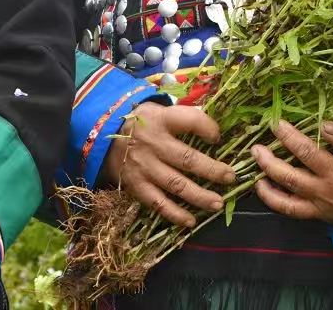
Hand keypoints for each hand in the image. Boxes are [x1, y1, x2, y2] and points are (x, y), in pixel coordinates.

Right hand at [103, 101, 237, 227]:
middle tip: (230, 177)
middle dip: (212, 170)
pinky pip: (158, 203)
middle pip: (187, 159)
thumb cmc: (139, 123)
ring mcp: (144, 167)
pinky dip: (175, 214)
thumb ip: (182, 118)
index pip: (190, 121)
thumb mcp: (157, 111)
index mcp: (160, 120)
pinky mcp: (136, 185)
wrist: (101, 137)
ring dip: (200, 196)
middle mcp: (153, 143)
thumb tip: (213, 127)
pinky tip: (191, 221)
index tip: (218, 137)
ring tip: (218, 204)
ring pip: (176, 185)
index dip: (208, 128)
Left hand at [251, 119, 332, 223]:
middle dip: (268, 162)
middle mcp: (328, 194)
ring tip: (255, 177)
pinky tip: (271, 191)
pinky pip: (297, 213)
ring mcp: (325, 209)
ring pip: (288, 205)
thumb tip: (322, 125)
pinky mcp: (325, 217)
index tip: (274, 123)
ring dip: (268, 191)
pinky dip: (281, 203)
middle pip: (289, 178)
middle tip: (255, 149)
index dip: (287, 136)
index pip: (305, 152)